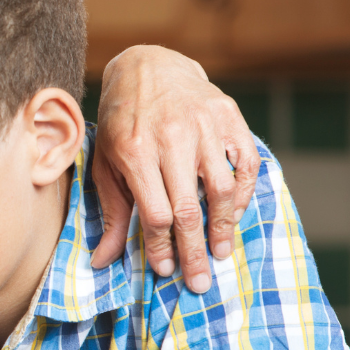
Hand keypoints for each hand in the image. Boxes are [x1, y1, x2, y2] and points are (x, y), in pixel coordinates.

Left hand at [89, 45, 258, 292]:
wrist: (148, 66)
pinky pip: (246, 163)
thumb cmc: (122, 122)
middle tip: (200, 283)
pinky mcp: (229, 115)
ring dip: (224, 228)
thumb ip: (111, 211)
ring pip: (223, 189)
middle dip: (194, 252)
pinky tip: (234, 215)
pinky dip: (244, 194)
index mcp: (135, 151)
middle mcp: (171, 137)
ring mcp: (204, 124)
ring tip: (221, 253)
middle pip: (189, 209)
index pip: (155, 213)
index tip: (163, 270)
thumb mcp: (106, 163)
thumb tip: (103, 261)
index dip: (161, 247)